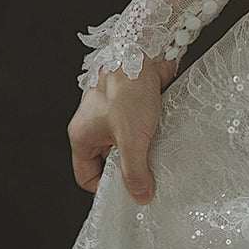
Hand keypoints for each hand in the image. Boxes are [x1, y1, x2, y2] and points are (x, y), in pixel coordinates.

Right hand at [67, 54, 179, 202]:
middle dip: (128, 173)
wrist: (146, 52)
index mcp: (82, 136)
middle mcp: (94, 128)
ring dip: (143, 156)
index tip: (129, 194)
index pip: (86, 176)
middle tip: (150, 181)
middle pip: (108, 164)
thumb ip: (134, 171)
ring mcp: (113, 117)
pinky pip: (139, 134)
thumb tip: (141, 196)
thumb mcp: (131, 139)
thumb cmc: (129, 90)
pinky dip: (151, 141)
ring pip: (126, 148)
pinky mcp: (133, 109)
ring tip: (160, 162)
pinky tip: (166, 144)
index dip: (105, 189)